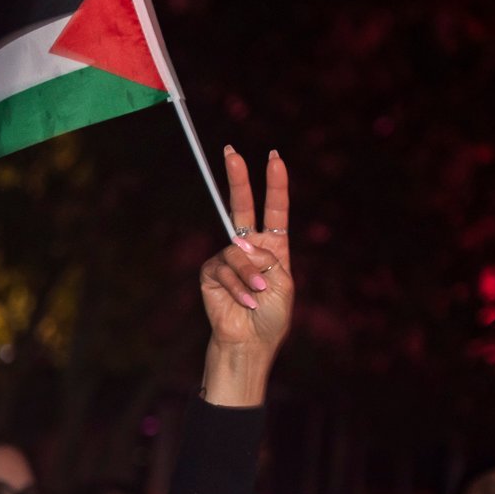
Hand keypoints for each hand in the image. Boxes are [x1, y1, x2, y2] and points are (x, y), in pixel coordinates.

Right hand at [198, 147, 292, 405]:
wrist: (250, 343)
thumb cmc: (272, 317)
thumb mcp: (283, 283)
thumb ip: (267, 258)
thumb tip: (239, 243)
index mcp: (273, 247)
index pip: (274, 210)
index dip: (275, 184)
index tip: (275, 157)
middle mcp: (249, 248)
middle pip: (242, 206)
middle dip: (237, 178)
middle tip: (230, 150)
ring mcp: (228, 259)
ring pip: (237, 251)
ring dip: (250, 275)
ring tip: (257, 296)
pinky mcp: (211, 274)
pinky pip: (224, 269)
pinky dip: (238, 286)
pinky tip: (245, 302)